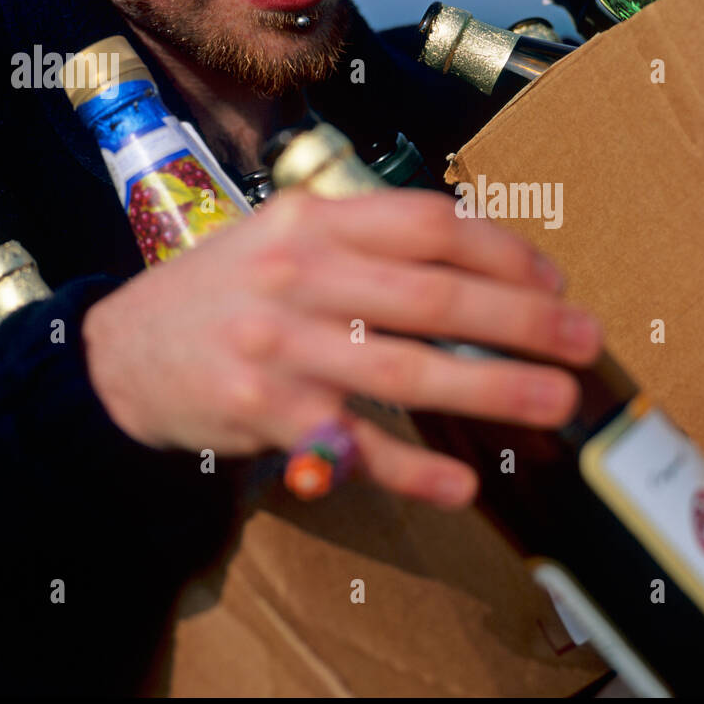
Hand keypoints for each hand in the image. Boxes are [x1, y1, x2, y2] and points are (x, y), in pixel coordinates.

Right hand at [81, 189, 603, 508]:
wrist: (120, 354)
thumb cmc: (226, 290)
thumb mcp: (284, 235)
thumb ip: (367, 236)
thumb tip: (476, 254)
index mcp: (312, 220)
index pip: (428, 223)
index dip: (503, 249)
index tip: (552, 278)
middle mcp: (298, 275)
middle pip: (433, 294)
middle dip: (522, 318)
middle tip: (583, 339)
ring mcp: (281, 347)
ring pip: (406, 369)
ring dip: (491, 387)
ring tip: (553, 401)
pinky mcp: (266, 414)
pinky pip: (354, 446)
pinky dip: (411, 468)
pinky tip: (460, 483)